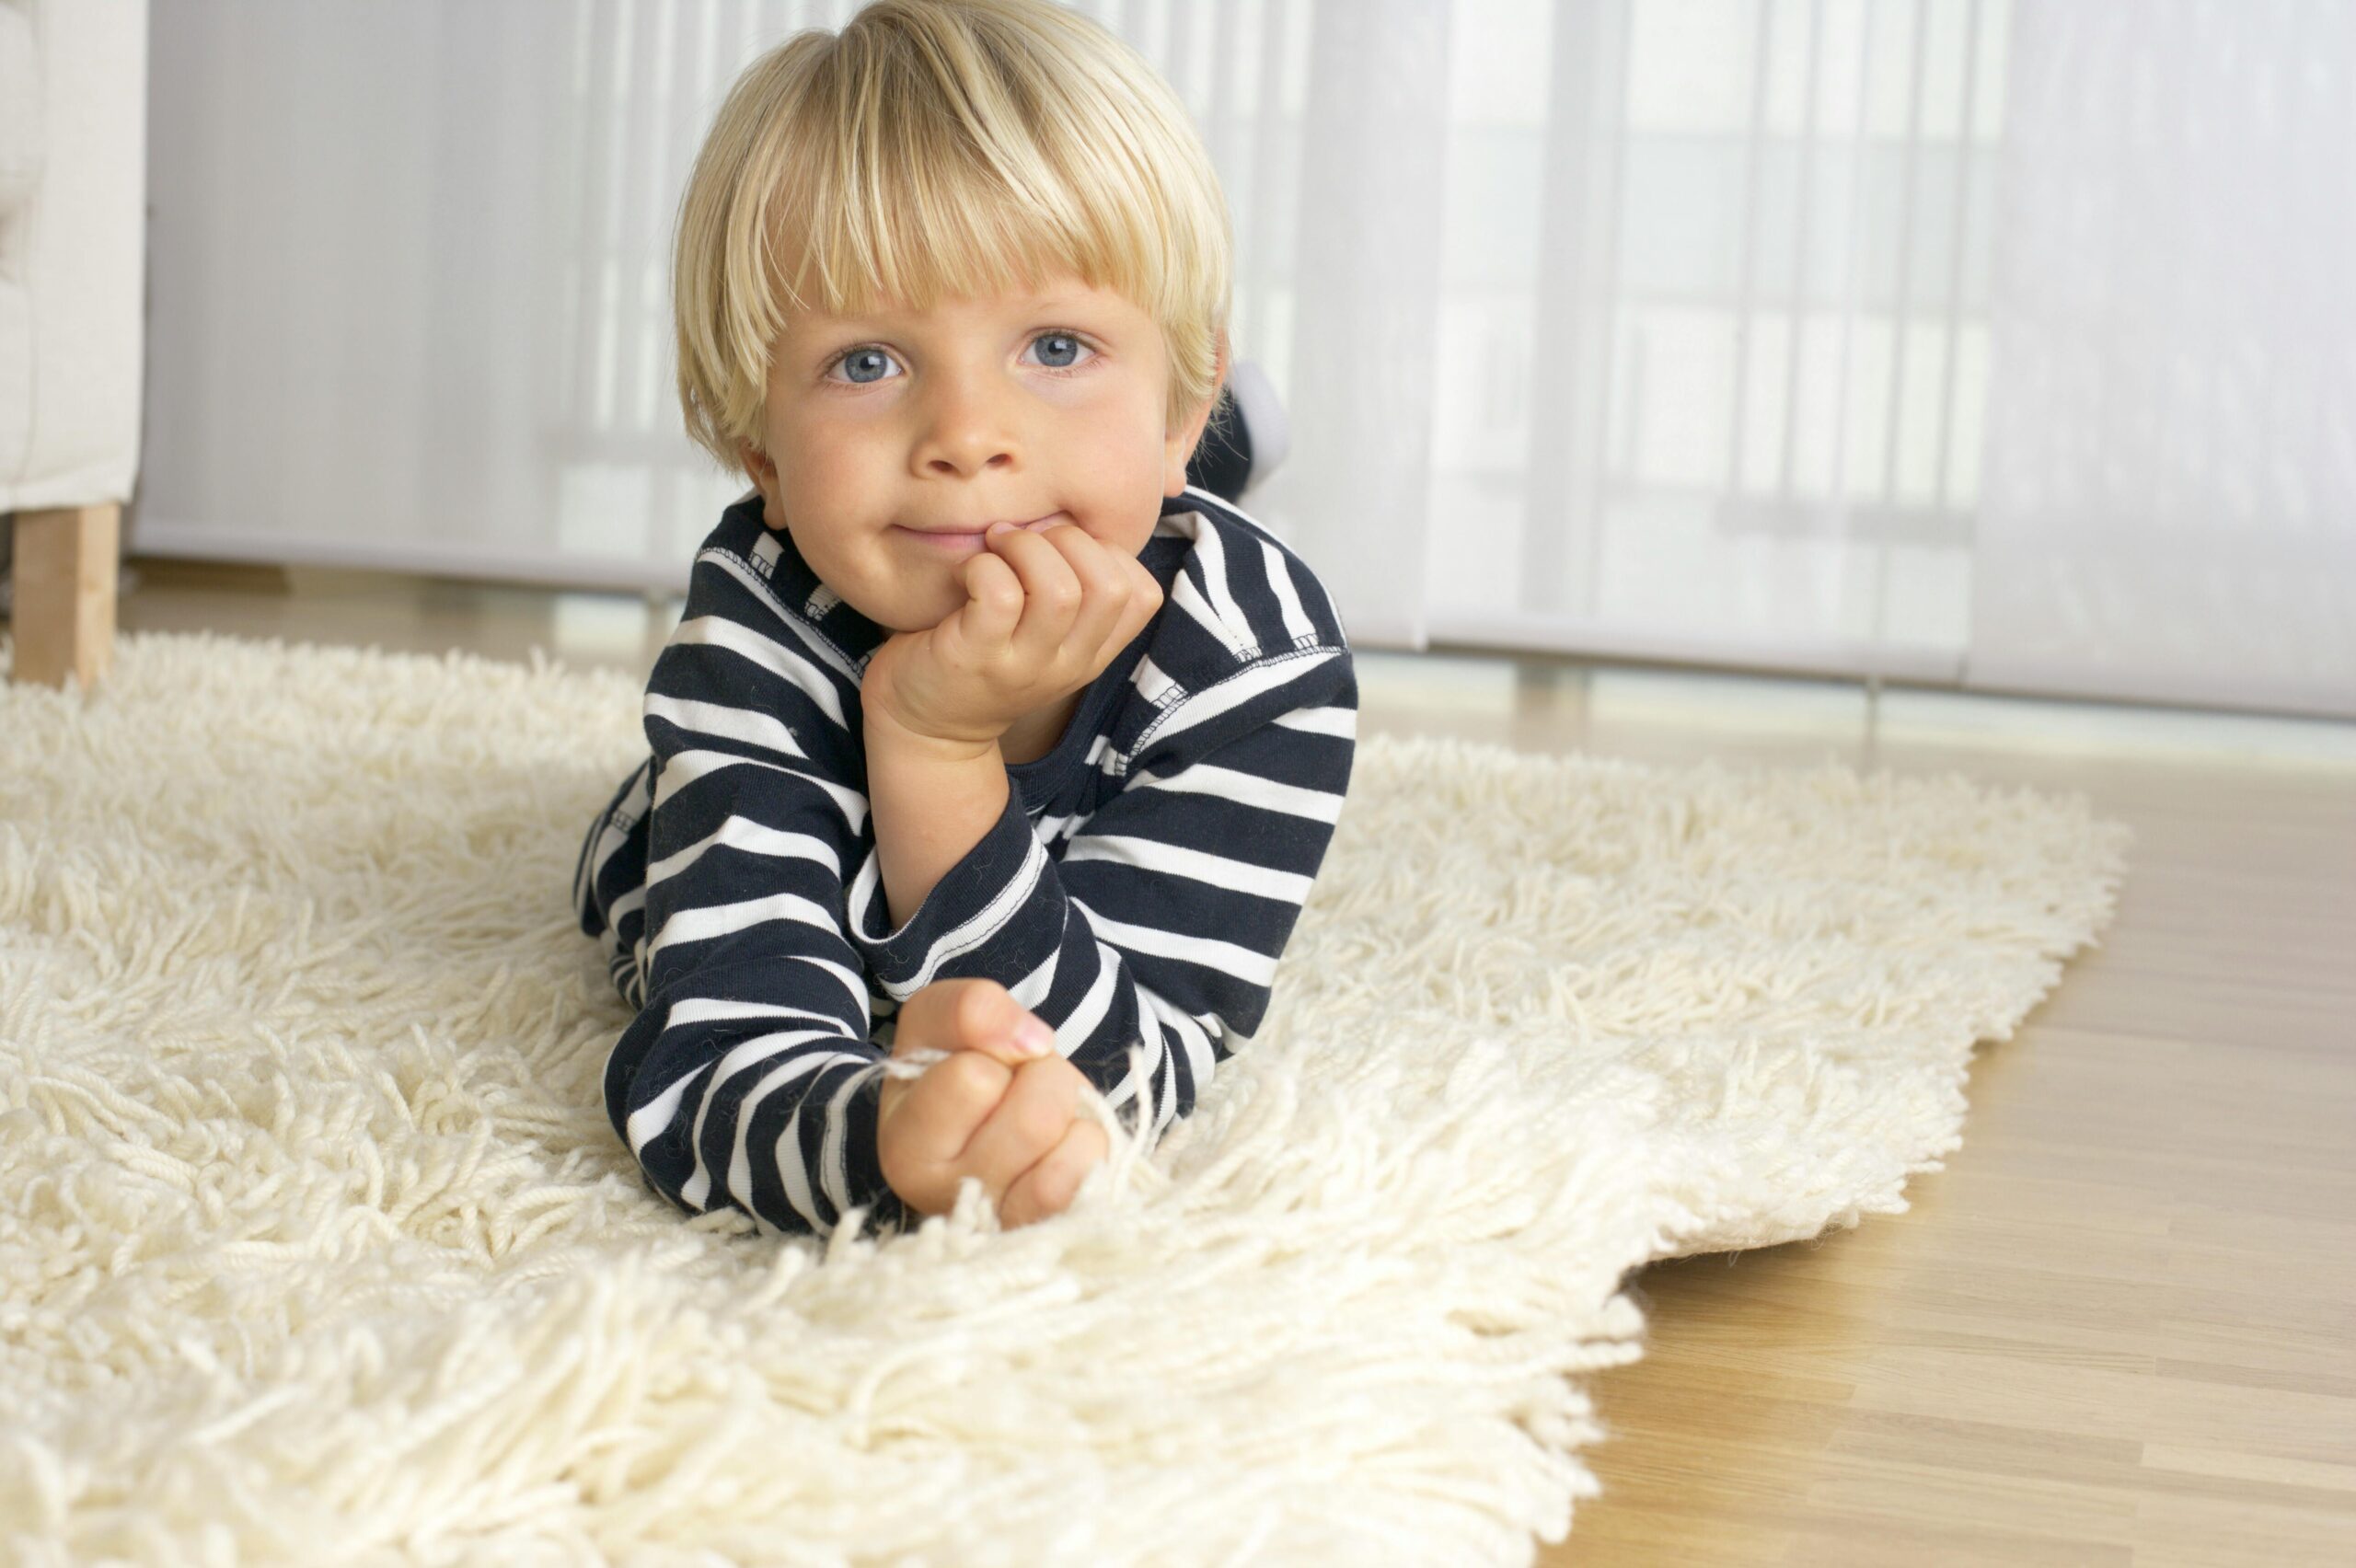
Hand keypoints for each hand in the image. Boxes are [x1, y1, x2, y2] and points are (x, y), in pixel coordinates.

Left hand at [862, 521, 1163, 748]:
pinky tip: (966, 573)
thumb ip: (1070, 593)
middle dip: (1069, 540)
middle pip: (1110, 587)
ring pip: (1060, 590)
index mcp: (1092, 654)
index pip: (1143, 595)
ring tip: (995, 547)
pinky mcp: (975, 658)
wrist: (924, 727)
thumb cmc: (982, 657)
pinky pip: (999, 593)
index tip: (1062, 549)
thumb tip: (1068, 515)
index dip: (1109, 552)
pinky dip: (983, 566)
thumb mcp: (1044, 638)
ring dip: (1025, 547)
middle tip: (1023, 540)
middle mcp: (1067, 664)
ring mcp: (1023, 665)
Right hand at [876, 977, 1111, 1228]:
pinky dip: (1087, 1144)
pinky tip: (1058, 1147)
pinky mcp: (1050, 1230)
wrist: (986, 1116)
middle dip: (1041, 1077)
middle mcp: (946, 1200)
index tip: (981, 1064)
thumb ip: (972, 1008)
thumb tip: (1032, 1042)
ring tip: (1037, 1117)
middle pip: (1034, 1117)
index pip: (973, 1078)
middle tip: (1018, 1087)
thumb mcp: (940, 1020)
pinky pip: (1090, 1177)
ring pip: (1068, 1147)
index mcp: (905, 1148)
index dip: (992, 1053)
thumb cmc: (954, 1069)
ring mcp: (1001, 1225)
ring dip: (1067, 1111)